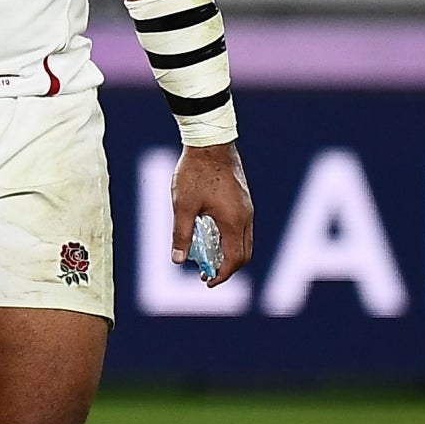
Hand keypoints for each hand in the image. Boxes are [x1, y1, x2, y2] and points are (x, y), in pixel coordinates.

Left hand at [170, 140, 253, 286]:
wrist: (210, 141)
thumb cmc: (195, 172)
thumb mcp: (182, 205)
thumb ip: (181, 234)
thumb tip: (177, 260)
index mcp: (233, 221)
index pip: (234, 259)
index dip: (222, 275)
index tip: (208, 282)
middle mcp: (245, 216)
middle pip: (244, 253)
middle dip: (227, 268)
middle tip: (206, 274)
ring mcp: (247, 207)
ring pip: (244, 240)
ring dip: (229, 253)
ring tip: (206, 256)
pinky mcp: (243, 199)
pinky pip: (242, 227)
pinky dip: (230, 238)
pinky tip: (211, 235)